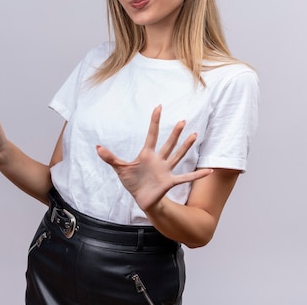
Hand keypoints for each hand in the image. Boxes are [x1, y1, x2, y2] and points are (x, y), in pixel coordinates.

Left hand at [96, 105, 211, 211]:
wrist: (140, 199)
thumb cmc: (132, 182)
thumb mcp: (120, 168)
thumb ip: (110, 157)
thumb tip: (96, 147)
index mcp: (147, 154)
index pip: (152, 134)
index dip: (155, 121)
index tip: (158, 107)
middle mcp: (159, 160)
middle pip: (168, 143)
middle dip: (175, 133)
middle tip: (183, 120)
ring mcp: (166, 170)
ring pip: (177, 155)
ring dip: (186, 146)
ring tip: (195, 135)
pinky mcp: (170, 182)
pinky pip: (186, 177)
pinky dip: (197, 175)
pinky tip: (209, 171)